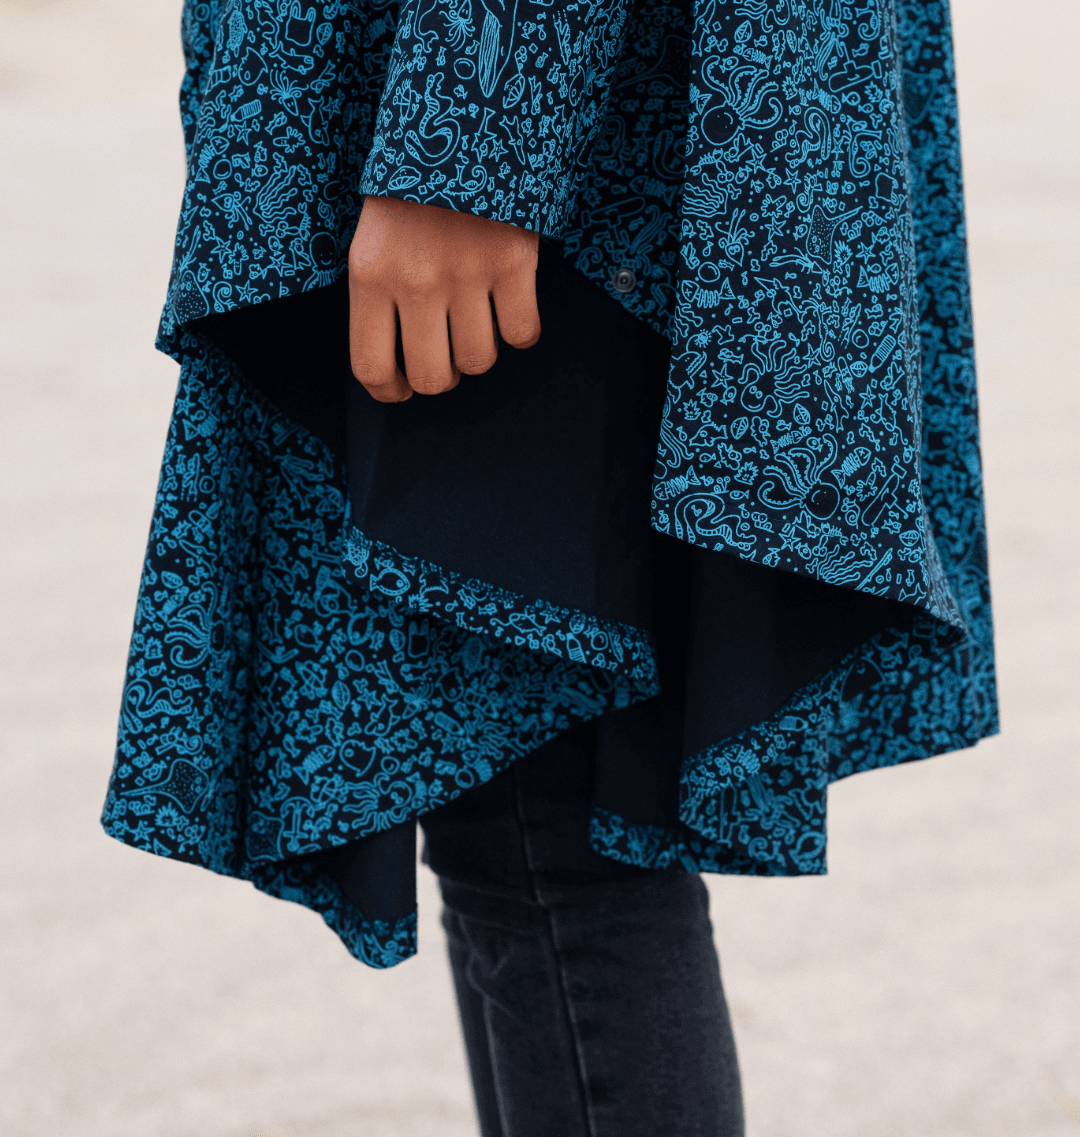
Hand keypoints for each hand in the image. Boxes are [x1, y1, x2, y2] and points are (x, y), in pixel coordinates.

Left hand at [348, 196, 540, 401]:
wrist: (463, 117)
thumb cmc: (413, 185)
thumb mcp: (375, 237)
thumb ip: (379, 295)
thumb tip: (396, 361)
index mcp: (369, 275)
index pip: (372, 367)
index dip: (389, 392)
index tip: (401, 389)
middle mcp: (415, 281)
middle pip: (433, 377)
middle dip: (441, 376)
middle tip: (444, 353)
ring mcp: (467, 273)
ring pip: (479, 360)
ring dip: (479, 351)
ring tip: (475, 321)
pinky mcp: (513, 262)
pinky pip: (522, 333)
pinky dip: (520, 329)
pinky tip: (509, 305)